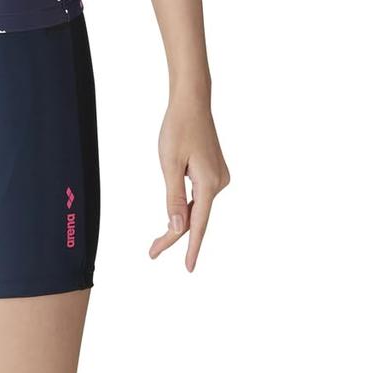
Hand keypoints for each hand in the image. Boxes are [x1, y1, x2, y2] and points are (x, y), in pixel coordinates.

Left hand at [148, 94, 229, 270]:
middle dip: (174, 236)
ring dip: (180, 221)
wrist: (191, 102)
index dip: (190, 247)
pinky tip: (177, 215)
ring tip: (158, 239)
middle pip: (196, 217)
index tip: (188, 269)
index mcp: (209, 183)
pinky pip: (200, 196)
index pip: (198, 224)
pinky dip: (187, 207)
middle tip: (152, 252)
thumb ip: (173, 197)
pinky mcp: (215, 172)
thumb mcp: (169, 163)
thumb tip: (177, 227)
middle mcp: (219, 183)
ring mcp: (219, 177)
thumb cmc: (177, 129)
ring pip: (198, 207)